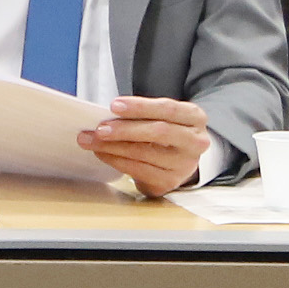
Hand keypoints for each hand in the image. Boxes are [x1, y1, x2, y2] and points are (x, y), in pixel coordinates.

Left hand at [80, 93, 213, 198]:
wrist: (178, 160)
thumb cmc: (165, 132)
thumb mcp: (162, 117)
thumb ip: (141, 115)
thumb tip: (106, 116)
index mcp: (195, 118)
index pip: (168, 109)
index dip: (140, 107)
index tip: (114, 106)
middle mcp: (195, 142)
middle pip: (159, 132)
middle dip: (125, 130)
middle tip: (99, 128)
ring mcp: (184, 164)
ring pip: (145, 153)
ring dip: (113, 146)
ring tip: (92, 141)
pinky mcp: (170, 181)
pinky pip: (138, 170)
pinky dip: (116, 160)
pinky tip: (102, 153)